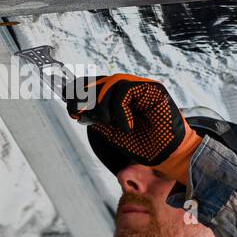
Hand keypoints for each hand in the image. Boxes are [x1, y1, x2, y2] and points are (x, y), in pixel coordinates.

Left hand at [68, 74, 201, 184]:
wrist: (166, 154)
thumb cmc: (143, 144)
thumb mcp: (111, 132)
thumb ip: (97, 118)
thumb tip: (77, 107)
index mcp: (116, 97)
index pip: (92, 84)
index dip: (77, 91)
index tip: (70, 110)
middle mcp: (127, 88)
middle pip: (97, 81)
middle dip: (82, 98)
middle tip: (78, 114)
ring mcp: (139, 86)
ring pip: (109, 84)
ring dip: (104, 108)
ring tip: (114, 126)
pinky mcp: (151, 88)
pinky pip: (124, 90)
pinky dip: (120, 111)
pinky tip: (127, 126)